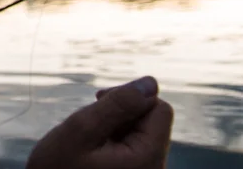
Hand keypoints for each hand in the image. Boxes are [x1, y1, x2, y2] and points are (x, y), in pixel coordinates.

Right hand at [25, 76, 173, 168]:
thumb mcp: (82, 130)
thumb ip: (118, 104)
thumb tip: (150, 82)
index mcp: (147, 159)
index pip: (160, 109)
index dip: (130, 97)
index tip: (99, 102)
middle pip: (153, 121)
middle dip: (122, 113)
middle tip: (90, 123)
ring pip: (142, 133)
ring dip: (116, 127)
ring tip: (89, 140)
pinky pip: (133, 148)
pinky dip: (113, 141)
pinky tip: (92, 150)